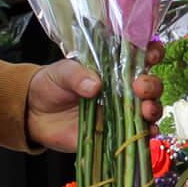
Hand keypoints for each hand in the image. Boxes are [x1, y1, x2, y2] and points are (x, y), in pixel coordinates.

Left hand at [24, 44, 164, 152]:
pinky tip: (146, 131)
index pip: (140, 55)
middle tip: (139, 88)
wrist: (35, 115)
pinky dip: (146, 133)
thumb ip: (77, 75)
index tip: (150, 55)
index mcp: (112, 66)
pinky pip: (138, 133)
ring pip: (150, 108)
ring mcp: (122, 111)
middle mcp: (122, 88)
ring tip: (144, 110)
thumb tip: (95, 86)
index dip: (152, 52)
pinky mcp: (117, 132)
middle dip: (151, 84)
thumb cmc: (50, 86)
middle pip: (151, 83)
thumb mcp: (60, 73)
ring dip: (153, 108)